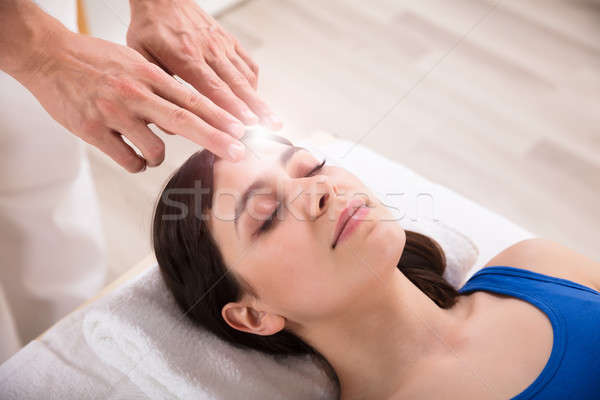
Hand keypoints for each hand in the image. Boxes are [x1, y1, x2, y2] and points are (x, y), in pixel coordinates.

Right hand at [20, 28, 247, 171]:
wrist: (47, 55)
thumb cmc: (93, 59)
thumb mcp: (133, 61)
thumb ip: (161, 85)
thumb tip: (187, 111)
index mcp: (147, 75)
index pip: (192, 99)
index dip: (220, 117)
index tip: (240, 131)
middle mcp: (134, 93)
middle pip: (185, 121)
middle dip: (216, 140)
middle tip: (238, 153)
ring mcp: (114, 113)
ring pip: (155, 149)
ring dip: (159, 156)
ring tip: (149, 150)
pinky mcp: (92, 131)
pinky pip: (128, 160)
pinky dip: (137, 164)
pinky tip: (133, 156)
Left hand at [127, 0, 281, 129]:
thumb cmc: (151, 27)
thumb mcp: (142, 57)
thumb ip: (155, 88)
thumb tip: (167, 122)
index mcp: (185, 57)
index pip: (213, 88)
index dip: (231, 108)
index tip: (245, 124)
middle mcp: (208, 50)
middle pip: (237, 85)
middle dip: (255, 108)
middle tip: (270, 126)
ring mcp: (222, 45)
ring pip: (246, 76)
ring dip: (260, 99)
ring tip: (271, 119)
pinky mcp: (229, 41)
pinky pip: (248, 63)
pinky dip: (254, 82)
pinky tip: (257, 97)